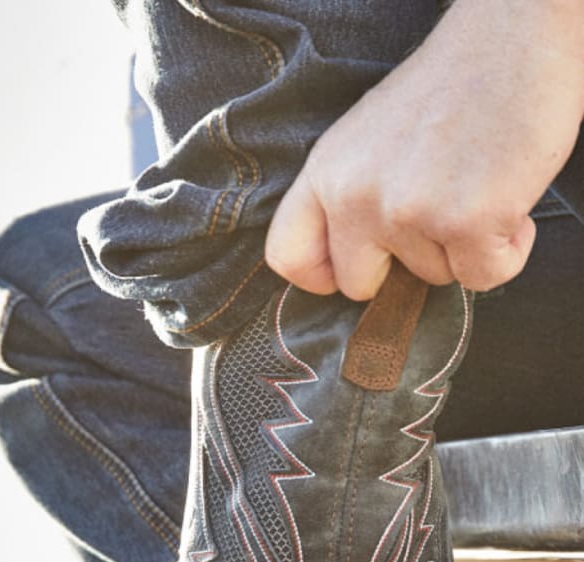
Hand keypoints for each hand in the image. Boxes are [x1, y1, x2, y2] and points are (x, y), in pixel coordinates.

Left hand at [265, 0, 583, 299]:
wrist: (516, 33)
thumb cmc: (452, 85)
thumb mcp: (370, 137)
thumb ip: (352, 196)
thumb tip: (358, 261)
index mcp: (327, 172)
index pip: (287, 256)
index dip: (320, 276)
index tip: (350, 271)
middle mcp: (356, 196)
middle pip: (359, 284)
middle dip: (400, 268)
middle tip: (434, 218)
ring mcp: (409, 212)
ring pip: (431, 278)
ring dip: (462, 246)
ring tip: (478, 183)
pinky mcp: (466, 223)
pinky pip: (483, 276)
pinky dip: (505, 250)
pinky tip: (507, 199)